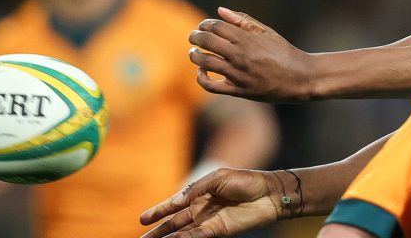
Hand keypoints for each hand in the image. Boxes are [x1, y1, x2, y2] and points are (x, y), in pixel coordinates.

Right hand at [140, 169, 284, 237]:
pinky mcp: (218, 231)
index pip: (173, 204)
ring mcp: (208, 221)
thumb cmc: (245, 180)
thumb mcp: (218, 178)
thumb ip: (197, 189)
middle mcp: (200, 209)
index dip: (158, 211)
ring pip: (182, 232)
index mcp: (198, 193)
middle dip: (158, 231)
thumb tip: (177, 200)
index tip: (142, 219)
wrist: (268, 193)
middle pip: (174, 222)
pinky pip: (197, 236)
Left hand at [188, 7, 315, 100]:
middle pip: (206, 41)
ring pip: (205, 62)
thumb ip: (243, 21)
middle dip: (195, 37)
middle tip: (193, 37)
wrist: (300, 77)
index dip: (205, 24)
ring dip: (195, 56)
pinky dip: (201, 78)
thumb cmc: (284, 52)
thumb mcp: (266, 32)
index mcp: (247, 38)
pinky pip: (211, 86)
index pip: (215, 26)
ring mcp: (238, 74)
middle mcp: (240, 55)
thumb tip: (220, 10)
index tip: (204, 26)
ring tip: (194, 53)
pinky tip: (202, 72)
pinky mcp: (238, 90)